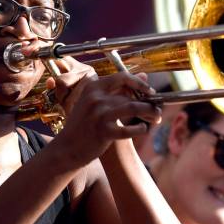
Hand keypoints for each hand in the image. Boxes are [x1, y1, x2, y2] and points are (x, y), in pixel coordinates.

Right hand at [47, 64, 161, 167]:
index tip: (150, 91)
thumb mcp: (94, 102)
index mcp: (93, 87)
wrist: (67, 147)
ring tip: (156, 118)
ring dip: (150, 113)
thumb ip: (117, 89)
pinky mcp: (103, 132)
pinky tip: (142, 129)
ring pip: (134, 108)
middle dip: (149, 102)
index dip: (139, 83)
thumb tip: (144, 76)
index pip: (122, 77)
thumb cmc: (83, 124)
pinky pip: (129, 129)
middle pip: (131, 95)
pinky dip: (140, 129)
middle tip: (157, 109)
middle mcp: (96, 98)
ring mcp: (99, 115)